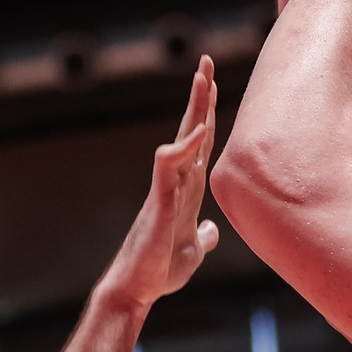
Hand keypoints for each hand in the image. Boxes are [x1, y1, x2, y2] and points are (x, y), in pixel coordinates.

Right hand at [99, 56, 220, 312]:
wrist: (136, 290)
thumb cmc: (159, 270)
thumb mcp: (191, 251)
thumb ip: (202, 237)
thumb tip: (210, 232)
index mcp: (186, 190)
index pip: (200, 143)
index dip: (207, 113)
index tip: (214, 84)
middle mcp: (175, 183)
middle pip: (191, 131)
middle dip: (200, 96)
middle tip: (207, 61)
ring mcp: (166, 190)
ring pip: (181, 140)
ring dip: (193, 109)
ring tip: (202, 78)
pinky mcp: (159, 204)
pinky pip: (170, 169)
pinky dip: (185, 149)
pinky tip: (201, 132)